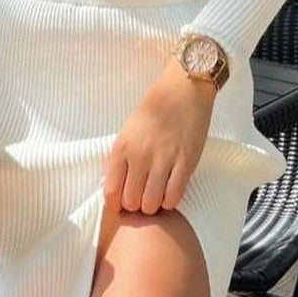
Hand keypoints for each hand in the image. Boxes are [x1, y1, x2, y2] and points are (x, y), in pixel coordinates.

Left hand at [103, 58, 216, 216]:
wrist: (184, 90)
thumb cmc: (155, 109)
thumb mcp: (128, 131)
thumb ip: (122, 159)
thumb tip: (118, 189)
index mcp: (122, 147)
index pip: (111, 192)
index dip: (116, 204)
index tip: (122, 204)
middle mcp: (140, 156)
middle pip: (131, 202)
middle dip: (136, 206)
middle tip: (142, 198)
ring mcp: (163, 160)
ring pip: (151, 204)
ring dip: (153, 206)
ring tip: (156, 196)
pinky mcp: (185, 163)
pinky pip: (174, 196)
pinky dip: (170, 201)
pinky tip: (170, 191)